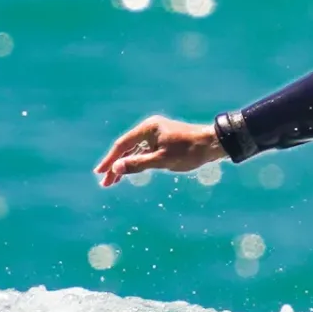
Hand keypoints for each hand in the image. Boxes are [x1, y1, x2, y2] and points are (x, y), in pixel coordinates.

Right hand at [95, 114, 224, 186]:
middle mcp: (149, 129)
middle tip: (105, 182)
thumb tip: (116, 169)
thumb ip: (137, 164)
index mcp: (147, 129)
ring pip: (134, 151)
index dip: (110, 160)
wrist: (213, 144)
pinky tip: (130, 173)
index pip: (122, 145)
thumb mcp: (162, 161)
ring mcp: (156, 134)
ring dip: (125, 165)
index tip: (100, 173)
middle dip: (115, 165)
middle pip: (126, 148)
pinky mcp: (162, 141)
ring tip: (114, 182)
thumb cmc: (189, 151)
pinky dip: (136, 162)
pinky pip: (144, 152)